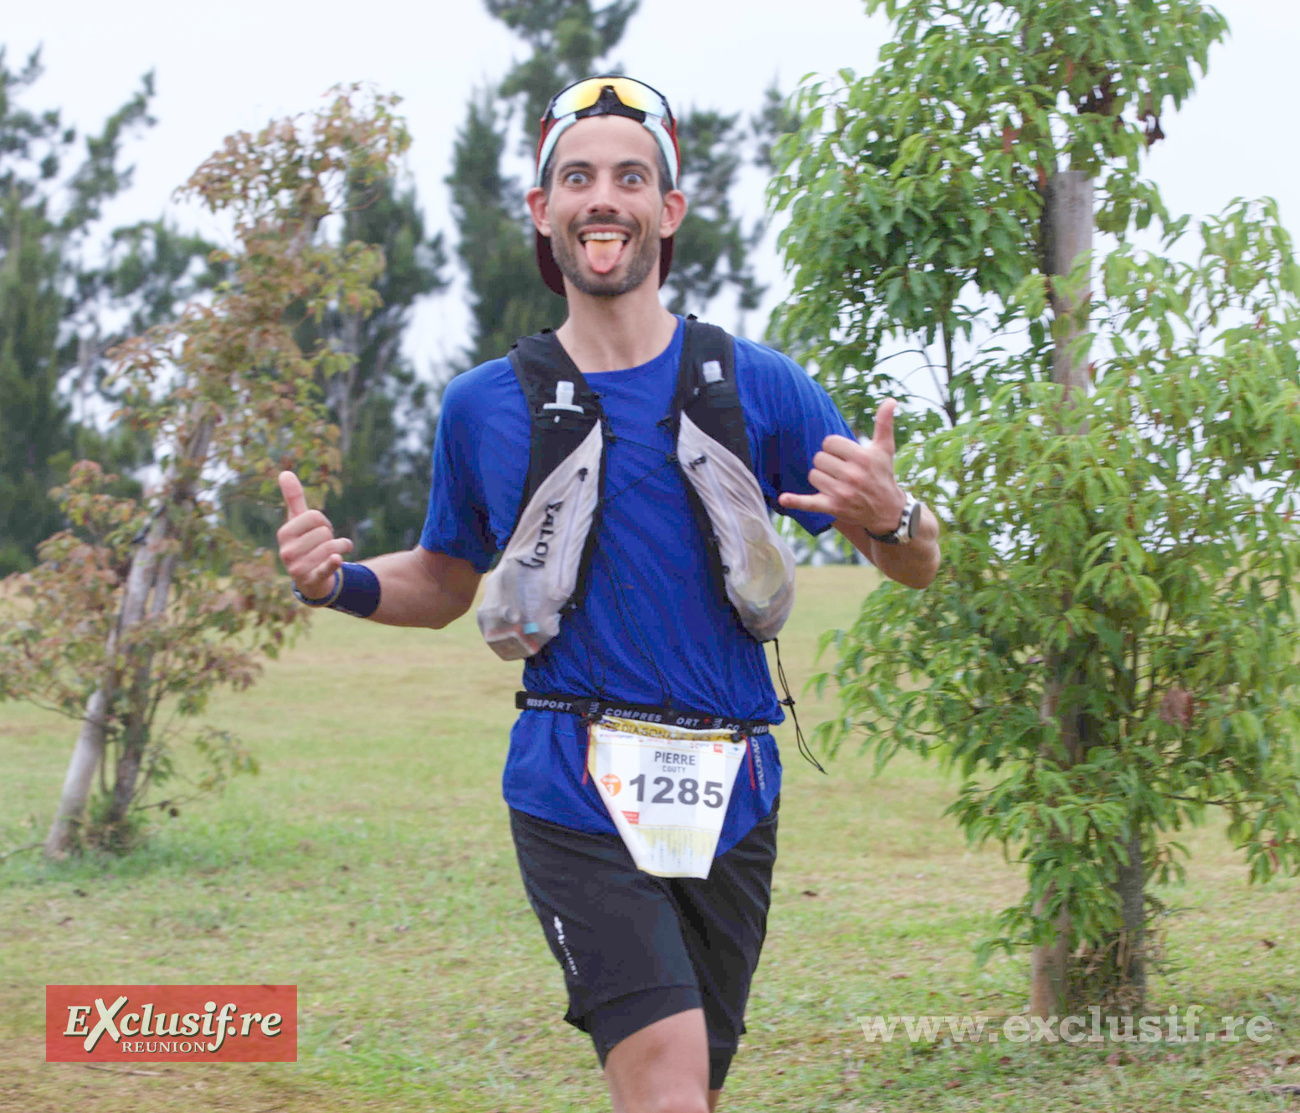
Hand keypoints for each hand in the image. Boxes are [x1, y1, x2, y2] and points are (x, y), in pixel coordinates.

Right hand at [276, 471, 352, 598]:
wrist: (309, 580)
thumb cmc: (304, 544)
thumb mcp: (297, 522)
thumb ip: (293, 498)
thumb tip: (285, 472)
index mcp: (284, 533)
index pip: (315, 516)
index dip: (323, 522)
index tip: (319, 530)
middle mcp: (287, 551)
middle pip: (325, 532)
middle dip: (331, 537)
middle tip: (323, 545)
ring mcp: (297, 568)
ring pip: (332, 547)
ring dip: (341, 548)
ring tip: (335, 554)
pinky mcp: (311, 580)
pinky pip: (324, 568)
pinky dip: (332, 563)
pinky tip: (338, 559)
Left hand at [777, 399, 905, 534]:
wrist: (887, 511)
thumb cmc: (883, 474)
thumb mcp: (885, 449)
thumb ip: (884, 423)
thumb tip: (890, 400)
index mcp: (862, 458)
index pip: (829, 442)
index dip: (834, 448)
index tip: (845, 455)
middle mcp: (852, 475)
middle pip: (819, 458)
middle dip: (828, 463)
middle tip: (842, 471)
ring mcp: (841, 493)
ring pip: (813, 475)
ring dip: (821, 478)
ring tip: (836, 483)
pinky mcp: (833, 507)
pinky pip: (809, 503)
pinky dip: (796, 501)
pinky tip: (783, 499)